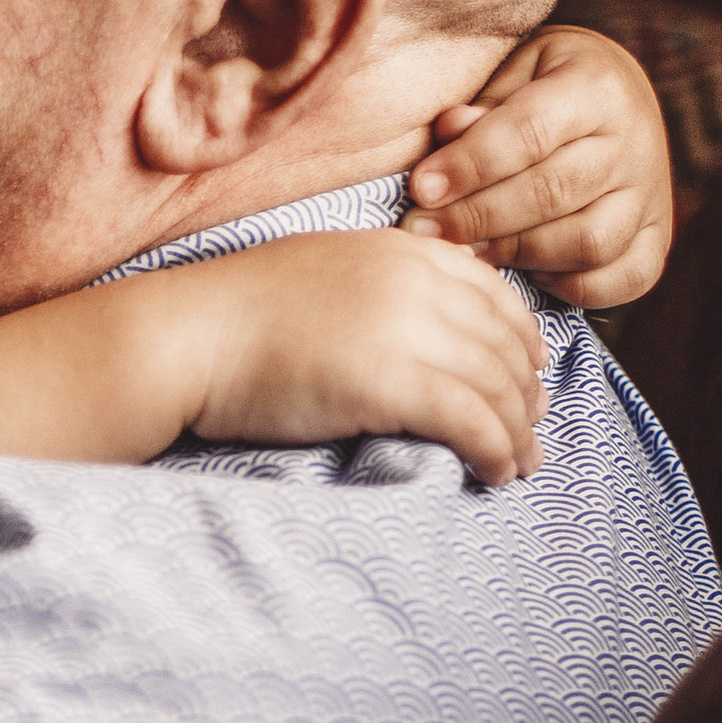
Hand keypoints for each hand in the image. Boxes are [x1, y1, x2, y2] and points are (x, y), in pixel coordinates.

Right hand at [190, 231, 546, 483]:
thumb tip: (411, 328)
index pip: (491, 290)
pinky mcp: (393, 383)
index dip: (520, 336)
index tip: (527, 370)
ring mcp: (406, 329)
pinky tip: (497, 472)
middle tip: (533, 426)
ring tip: (522, 463)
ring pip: (497, 385)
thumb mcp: (319, 271)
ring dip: (519, 430)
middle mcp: (415, 282)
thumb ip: (377, 285)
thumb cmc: (232, 315)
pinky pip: (473, 421)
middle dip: (526, 390)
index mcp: (399, 250)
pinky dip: (497, 450)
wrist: (188, 337)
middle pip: (502, 341)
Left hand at [400, 24, 673, 312]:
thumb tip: (448, 134)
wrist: (614, 99)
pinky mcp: (658, 238)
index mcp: (597, 86)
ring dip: (516, 254)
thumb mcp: (511, 75)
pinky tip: (524, 271)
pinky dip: (568, 287)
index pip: (530, 132)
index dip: (471, 165)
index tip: (421, 189)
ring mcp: (652, 194)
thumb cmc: (541, 87)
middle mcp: (635, 140)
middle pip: (554, 193)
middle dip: (478, 217)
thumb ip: (480, 108)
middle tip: (424, 230)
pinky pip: (619, 280)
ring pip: (587, 242)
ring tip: (465, 251)